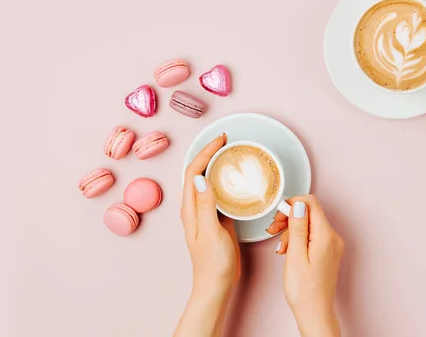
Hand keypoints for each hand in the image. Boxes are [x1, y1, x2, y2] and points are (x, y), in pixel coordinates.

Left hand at [180, 134, 239, 293]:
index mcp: (190, 208)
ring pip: (208, 180)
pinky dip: (225, 180)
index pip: (194, 172)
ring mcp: (205, 212)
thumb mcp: (210, 233)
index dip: (205, 153)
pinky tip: (236, 178)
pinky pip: (218, 192)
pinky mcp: (216, 218)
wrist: (216, 284)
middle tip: (226, 141)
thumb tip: (202, 178)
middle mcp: (194, 207)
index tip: (220, 141)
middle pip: (198, 172)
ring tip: (230, 152)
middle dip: (210, 153)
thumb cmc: (212, 263)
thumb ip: (206, 206)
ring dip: (216, 164)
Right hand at [268, 195, 343, 336]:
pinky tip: (288, 251)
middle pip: (309, 213)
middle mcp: (332, 238)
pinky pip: (311, 236)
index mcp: (326, 236)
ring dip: (291, 230)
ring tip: (280, 247)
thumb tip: (298, 205)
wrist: (314, 312)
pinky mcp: (327, 251)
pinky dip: (297, 239)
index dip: (292, 204)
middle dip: (289, 218)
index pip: (311, 203)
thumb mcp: (295, 255)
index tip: (278, 215)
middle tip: (273, 230)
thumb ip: (297, 227)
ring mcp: (331, 245)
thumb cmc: (304, 290)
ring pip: (308, 224)